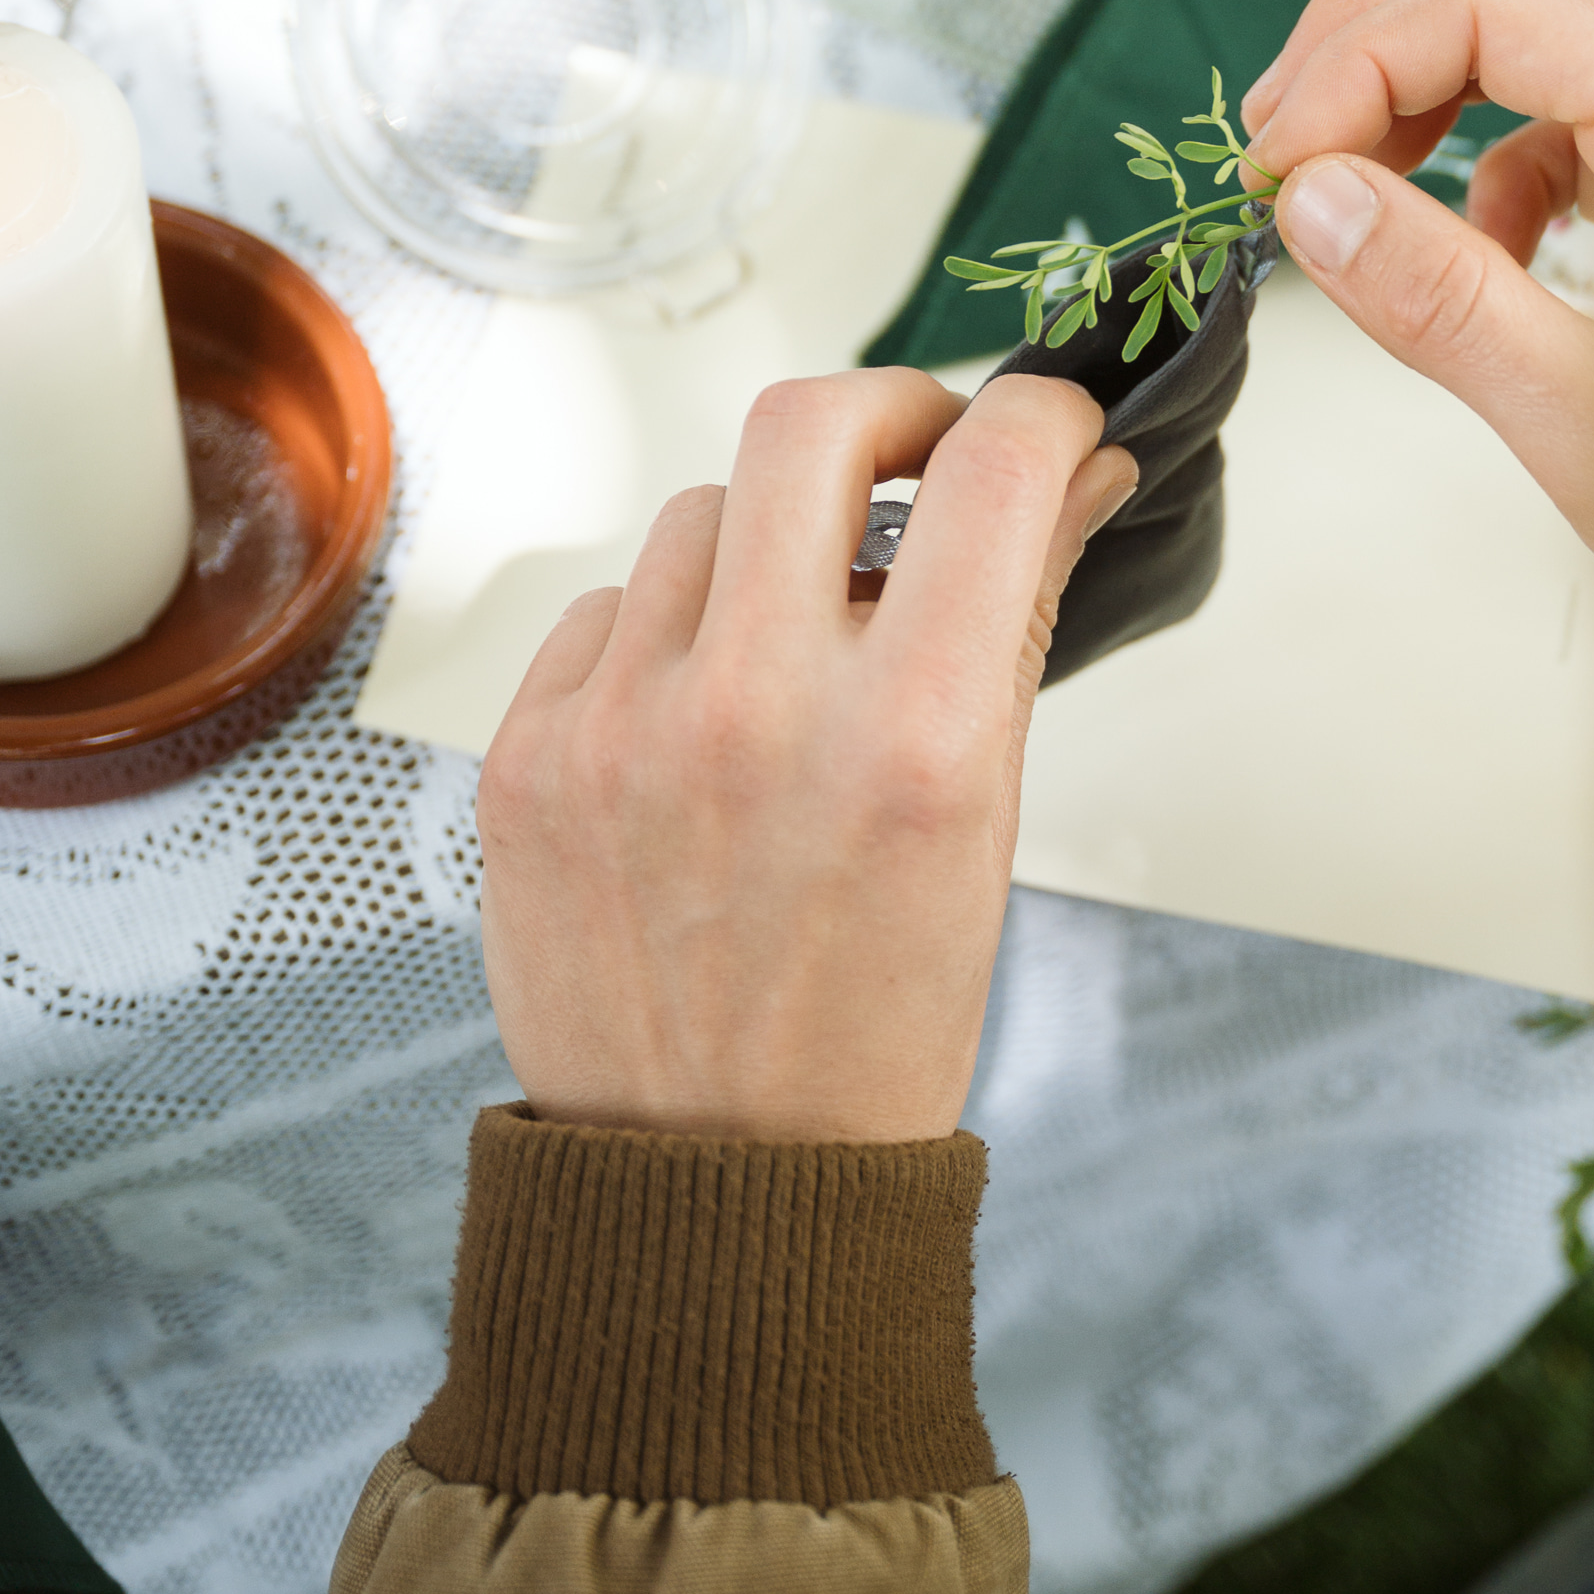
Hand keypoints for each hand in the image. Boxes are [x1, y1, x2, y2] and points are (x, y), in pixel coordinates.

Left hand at [475, 370, 1136, 1144]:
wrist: (712, 1183)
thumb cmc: (869, 1024)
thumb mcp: (985, 829)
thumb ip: (1013, 627)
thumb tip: (1066, 477)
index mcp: (910, 741)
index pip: (990, 470)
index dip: (1038, 414)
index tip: (1045, 423)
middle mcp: (758, 712)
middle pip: (810, 421)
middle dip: (887, 410)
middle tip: (916, 454)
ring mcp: (623, 727)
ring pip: (703, 515)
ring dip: (769, 548)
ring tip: (798, 646)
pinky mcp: (527, 754)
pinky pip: (607, 609)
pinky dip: (667, 637)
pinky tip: (701, 723)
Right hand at [1240, 0, 1593, 570]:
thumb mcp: (1589, 424)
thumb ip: (1445, 303)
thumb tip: (1310, 196)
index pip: (1493, 2)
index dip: (1357, 65)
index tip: (1276, 176)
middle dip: (1379, 20)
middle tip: (1285, 136)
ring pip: (1546, 7)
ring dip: (1427, 65)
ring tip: (1344, 175)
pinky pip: (1574, 102)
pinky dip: (1487, 145)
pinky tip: (1472, 254)